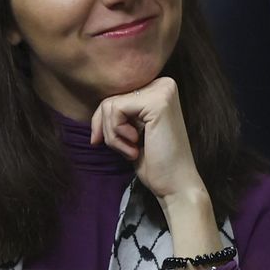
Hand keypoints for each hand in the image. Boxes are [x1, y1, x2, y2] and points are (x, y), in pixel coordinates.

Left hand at [90, 78, 223, 263]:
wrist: (175, 185)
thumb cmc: (155, 163)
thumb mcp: (132, 131)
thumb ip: (119, 113)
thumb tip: (94, 110)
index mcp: (160, 89)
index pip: (117, 96)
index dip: (105, 122)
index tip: (114, 144)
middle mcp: (164, 84)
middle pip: (111, 98)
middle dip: (108, 129)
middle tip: (126, 150)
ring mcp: (162, 91)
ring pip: (110, 105)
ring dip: (113, 135)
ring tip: (132, 150)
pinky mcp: (158, 102)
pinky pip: (115, 110)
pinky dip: (116, 134)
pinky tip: (135, 147)